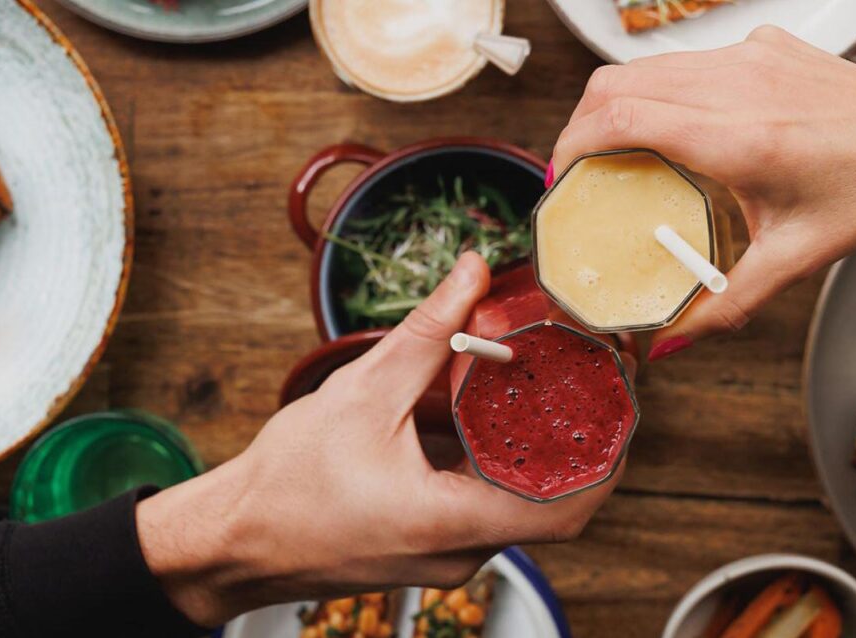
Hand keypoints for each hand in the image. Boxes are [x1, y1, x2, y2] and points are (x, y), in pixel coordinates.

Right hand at [135, 253, 623, 626]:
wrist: (232, 542)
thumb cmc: (284, 486)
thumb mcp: (361, 394)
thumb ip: (427, 333)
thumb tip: (472, 274)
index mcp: (449, 524)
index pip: (568, 506)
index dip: (609, 453)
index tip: (623, 397)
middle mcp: (462, 552)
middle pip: (557, 501)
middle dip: (584, 438)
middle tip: (597, 377)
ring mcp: (450, 554)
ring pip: (524, 501)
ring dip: (540, 446)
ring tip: (553, 383)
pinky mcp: (434, 545)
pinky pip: (489, 502)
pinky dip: (500, 458)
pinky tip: (490, 412)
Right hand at [552, 26, 855, 357]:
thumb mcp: (798, 257)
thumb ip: (727, 301)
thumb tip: (673, 337)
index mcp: (741, 140)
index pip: (620, 119)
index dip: (573, 146)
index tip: (564, 181)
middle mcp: (736, 86)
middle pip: (615, 84)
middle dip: (581, 127)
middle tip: (581, 173)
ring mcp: (748, 57)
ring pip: (647, 67)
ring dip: (619, 106)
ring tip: (620, 154)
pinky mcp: (761, 46)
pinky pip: (689, 63)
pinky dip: (666, 93)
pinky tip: (685, 130)